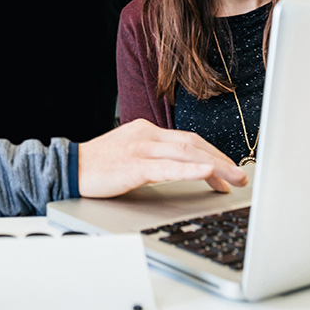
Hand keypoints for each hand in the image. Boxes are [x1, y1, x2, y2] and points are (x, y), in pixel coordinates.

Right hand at [77, 119, 247, 197]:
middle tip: (241, 176)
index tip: (229, 169)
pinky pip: (168, 167)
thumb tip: (180, 170)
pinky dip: (191, 169)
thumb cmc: (97, 166)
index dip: (213, 153)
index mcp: (146, 131)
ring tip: (234, 179)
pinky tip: (208, 173)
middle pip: (193, 144)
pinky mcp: (134, 165)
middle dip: (222, 160)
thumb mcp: (129, 154)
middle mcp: (146, 135)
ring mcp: (140, 148)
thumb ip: (153, 157)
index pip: (188, 140)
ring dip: (216, 167)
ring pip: (187, 153)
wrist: (68, 168)